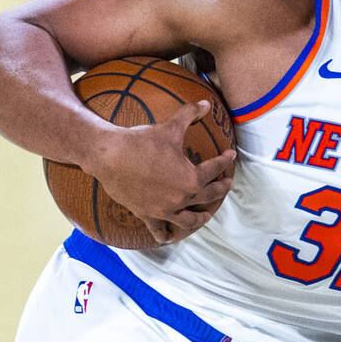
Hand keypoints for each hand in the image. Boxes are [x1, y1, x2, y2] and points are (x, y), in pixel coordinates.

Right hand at [87, 100, 236, 245]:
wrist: (110, 155)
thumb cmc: (142, 141)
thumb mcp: (170, 126)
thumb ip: (190, 114)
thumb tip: (205, 103)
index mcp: (191, 178)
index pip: (214, 168)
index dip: (224, 161)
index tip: (230, 155)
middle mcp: (181, 198)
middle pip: (207, 196)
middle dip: (220, 189)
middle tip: (227, 184)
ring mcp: (164, 209)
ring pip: (187, 220)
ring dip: (199, 218)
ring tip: (205, 217)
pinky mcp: (146, 214)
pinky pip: (157, 229)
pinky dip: (163, 235)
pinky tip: (167, 239)